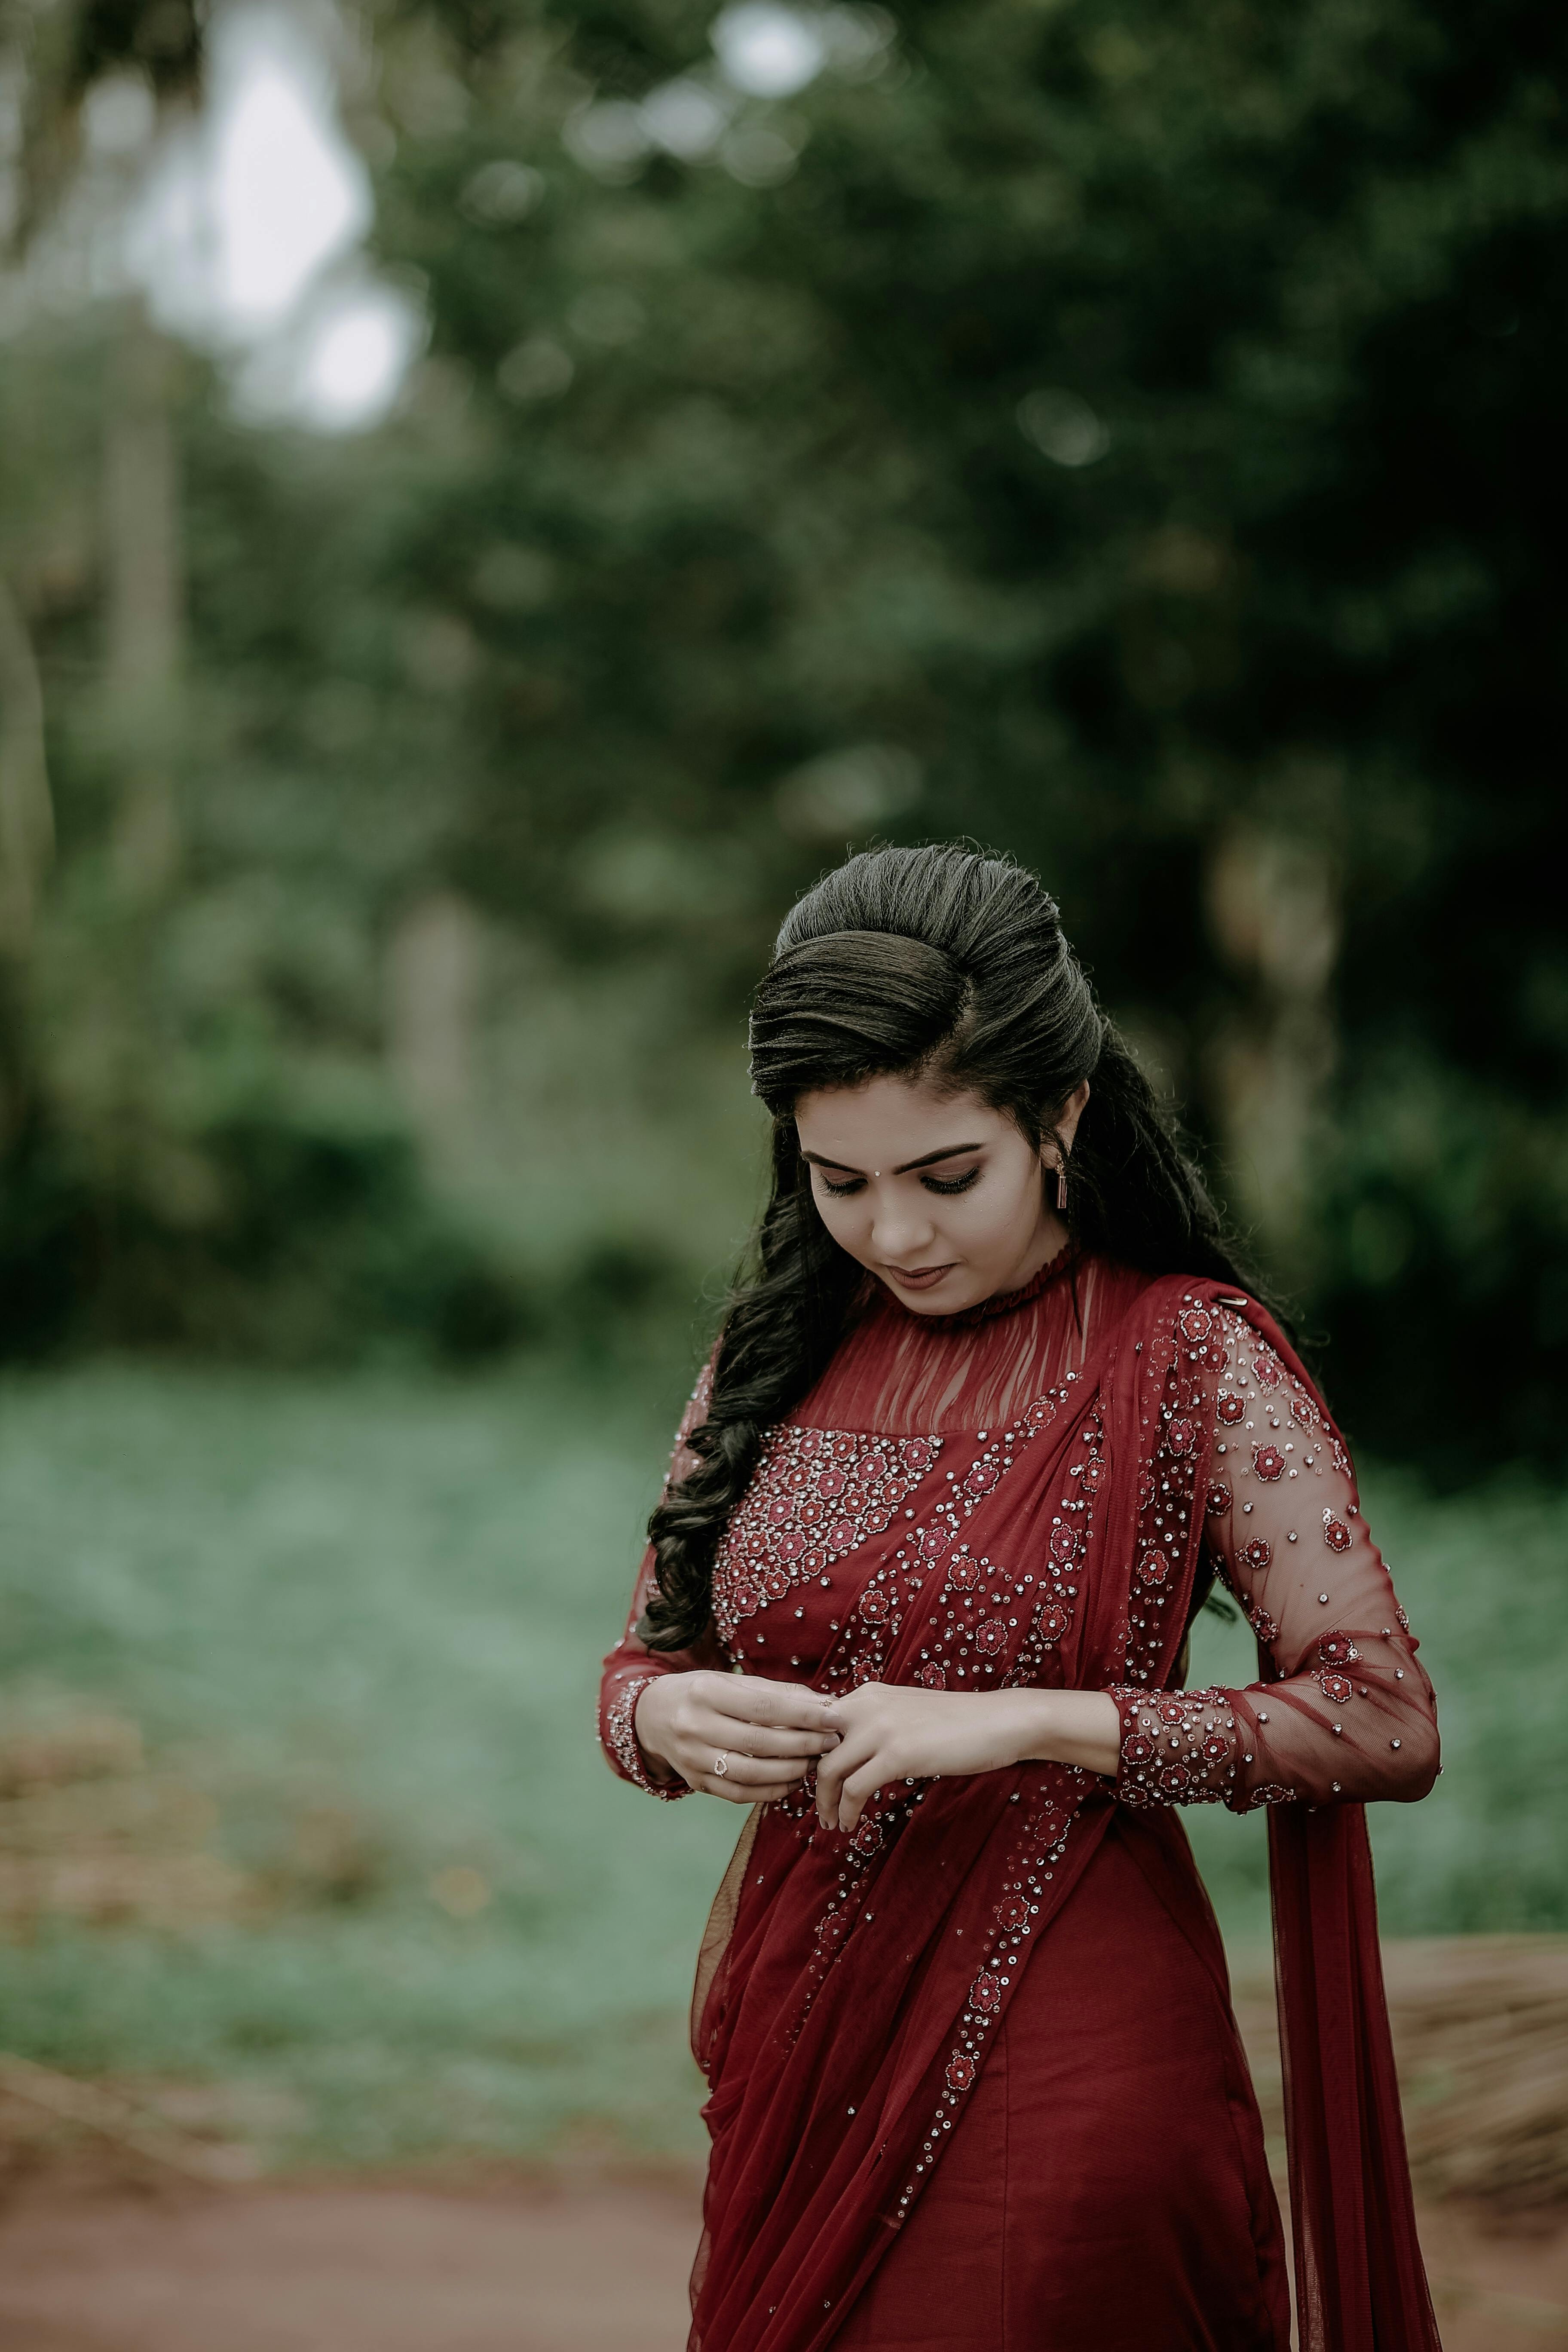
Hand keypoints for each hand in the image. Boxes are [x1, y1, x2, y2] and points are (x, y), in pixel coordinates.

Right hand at [634, 1671, 841, 1804]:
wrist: (650, 1716)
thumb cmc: (701, 1693)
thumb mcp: (731, 1681)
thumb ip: (777, 1693)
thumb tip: (824, 1704)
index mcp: (705, 1693)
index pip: (764, 1707)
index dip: (803, 1715)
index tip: (834, 1718)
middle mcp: (694, 1726)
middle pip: (759, 1742)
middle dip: (803, 1744)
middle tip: (831, 1743)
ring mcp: (692, 1758)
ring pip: (750, 1773)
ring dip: (790, 1771)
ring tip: (815, 1762)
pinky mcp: (695, 1782)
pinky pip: (739, 1793)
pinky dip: (770, 1791)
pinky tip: (792, 1781)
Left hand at [813, 1684, 1121, 1830]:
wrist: (999, 1721)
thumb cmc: (956, 1723)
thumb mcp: (906, 1713)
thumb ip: (874, 1723)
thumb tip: (846, 1751)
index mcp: (867, 1694)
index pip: (816, 1723)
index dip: (807, 1754)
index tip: (810, 1781)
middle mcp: (866, 1704)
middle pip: (815, 1748)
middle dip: (810, 1782)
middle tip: (819, 1807)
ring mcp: (880, 1728)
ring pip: (828, 1770)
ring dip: (825, 1802)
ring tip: (832, 1823)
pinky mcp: (896, 1753)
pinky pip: (855, 1788)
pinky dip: (847, 1811)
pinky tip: (852, 1824)